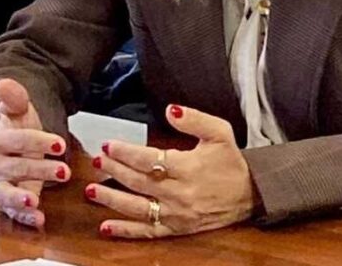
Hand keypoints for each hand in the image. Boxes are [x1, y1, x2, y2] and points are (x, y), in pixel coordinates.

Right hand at [0, 78, 70, 228]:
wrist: (17, 148)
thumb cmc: (20, 130)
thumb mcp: (21, 112)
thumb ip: (15, 99)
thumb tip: (4, 83)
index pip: (14, 140)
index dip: (36, 141)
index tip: (59, 142)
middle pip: (15, 167)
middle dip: (39, 169)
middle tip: (65, 170)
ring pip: (7, 193)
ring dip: (21, 198)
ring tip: (35, 200)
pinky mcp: (8, 202)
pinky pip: (13, 212)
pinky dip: (25, 217)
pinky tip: (40, 220)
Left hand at [87, 105, 253, 238]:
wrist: (250, 194)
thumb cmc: (232, 162)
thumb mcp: (220, 133)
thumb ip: (195, 119)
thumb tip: (171, 109)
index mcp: (188, 168)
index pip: (149, 159)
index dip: (126, 152)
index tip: (110, 144)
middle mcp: (179, 193)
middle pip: (138, 181)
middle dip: (114, 170)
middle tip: (97, 159)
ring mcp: (176, 214)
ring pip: (137, 208)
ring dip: (111, 199)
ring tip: (91, 190)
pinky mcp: (176, 228)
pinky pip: (147, 231)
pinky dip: (125, 231)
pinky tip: (105, 226)